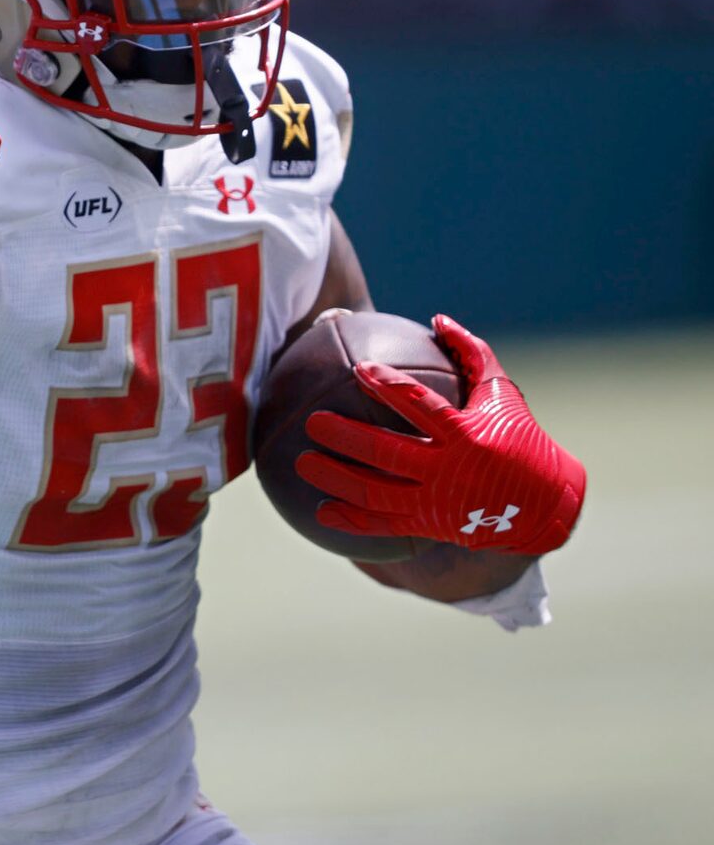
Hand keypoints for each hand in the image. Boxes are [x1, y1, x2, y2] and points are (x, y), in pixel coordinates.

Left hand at [293, 315, 586, 555]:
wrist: (544, 506)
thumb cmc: (521, 438)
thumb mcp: (504, 395)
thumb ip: (472, 354)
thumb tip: (438, 319)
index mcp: (467, 434)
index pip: (422, 406)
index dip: (389, 387)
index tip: (359, 369)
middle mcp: (449, 469)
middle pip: (387, 452)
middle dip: (346, 437)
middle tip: (311, 421)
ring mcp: (436, 501)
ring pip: (375, 492)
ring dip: (335, 479)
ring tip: (301, 463)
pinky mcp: (429, 525)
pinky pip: (382, 525)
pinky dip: (351, 519)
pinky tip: (320, 510)